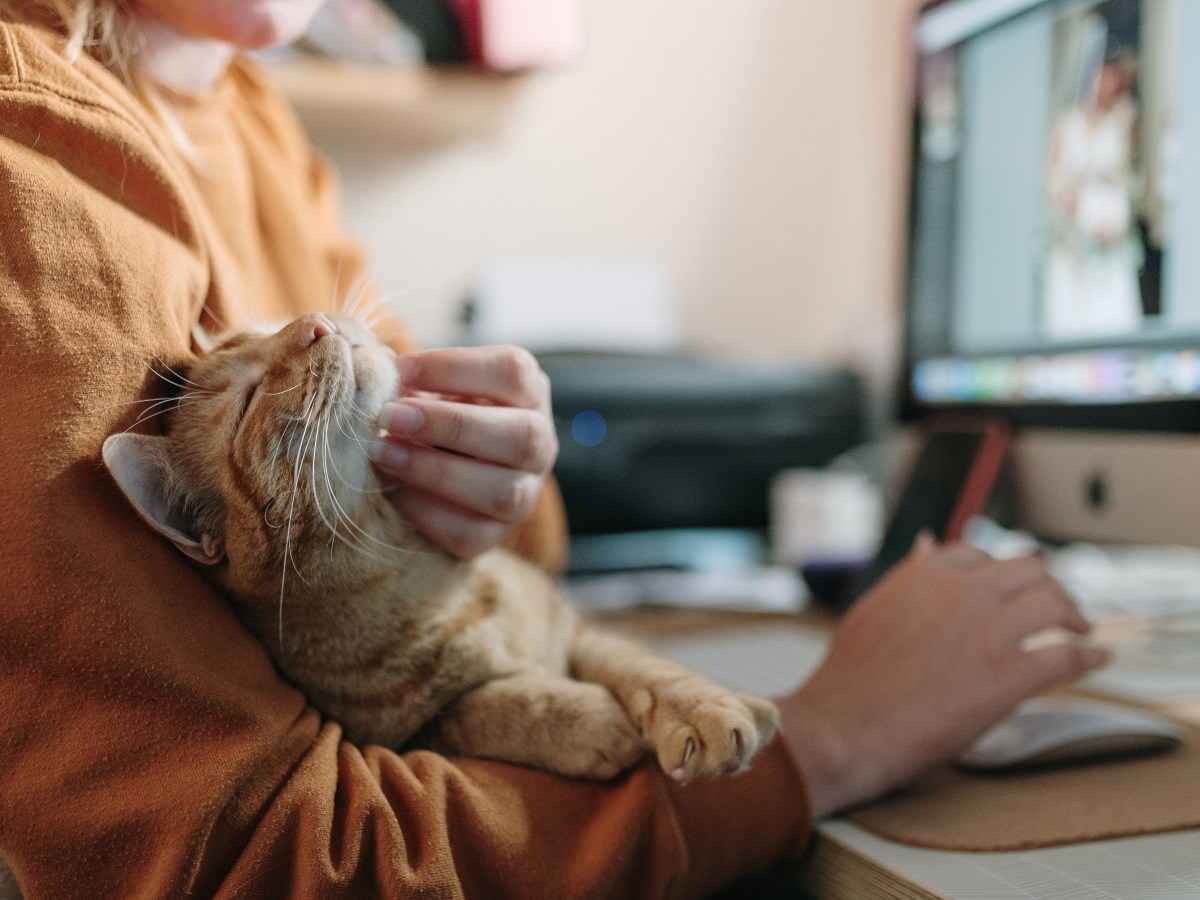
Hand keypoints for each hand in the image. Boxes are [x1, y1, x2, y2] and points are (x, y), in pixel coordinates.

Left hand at [370, 345, 557, 558]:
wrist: (438, 471)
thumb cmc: (434, 412)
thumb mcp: (431, 384)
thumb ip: (409, 375)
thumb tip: (370, 366)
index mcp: (529, 392)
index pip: (512, 371)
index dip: (454, 367)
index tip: (398, 370)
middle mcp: (540, 444)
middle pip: (521, 435)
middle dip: (451, 424)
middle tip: (389, 416)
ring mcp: (525, 494)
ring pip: (502, 492)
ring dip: (437, 472)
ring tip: (383, 454)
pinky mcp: (496, 535)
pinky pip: (470, 534)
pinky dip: (425, 512)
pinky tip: (392, 491)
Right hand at [776, 536, 1108, 818]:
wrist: (845, 727)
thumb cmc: (851, 678)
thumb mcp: (873, 609)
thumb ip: (908, 577)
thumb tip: (927, 544)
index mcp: (926, 575)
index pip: (983, 555)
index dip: (1005, 573)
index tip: (1014, 588)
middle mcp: (961, 593)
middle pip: (1030, 570)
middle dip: (1050, 586)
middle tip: (1060, 608)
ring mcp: (987, 632)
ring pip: (1055, 604)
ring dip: (1075, 615)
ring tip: (1081, 630)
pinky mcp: (1007, 677)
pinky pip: (1066, 657)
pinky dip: (1089, 657)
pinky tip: (1097, 658)